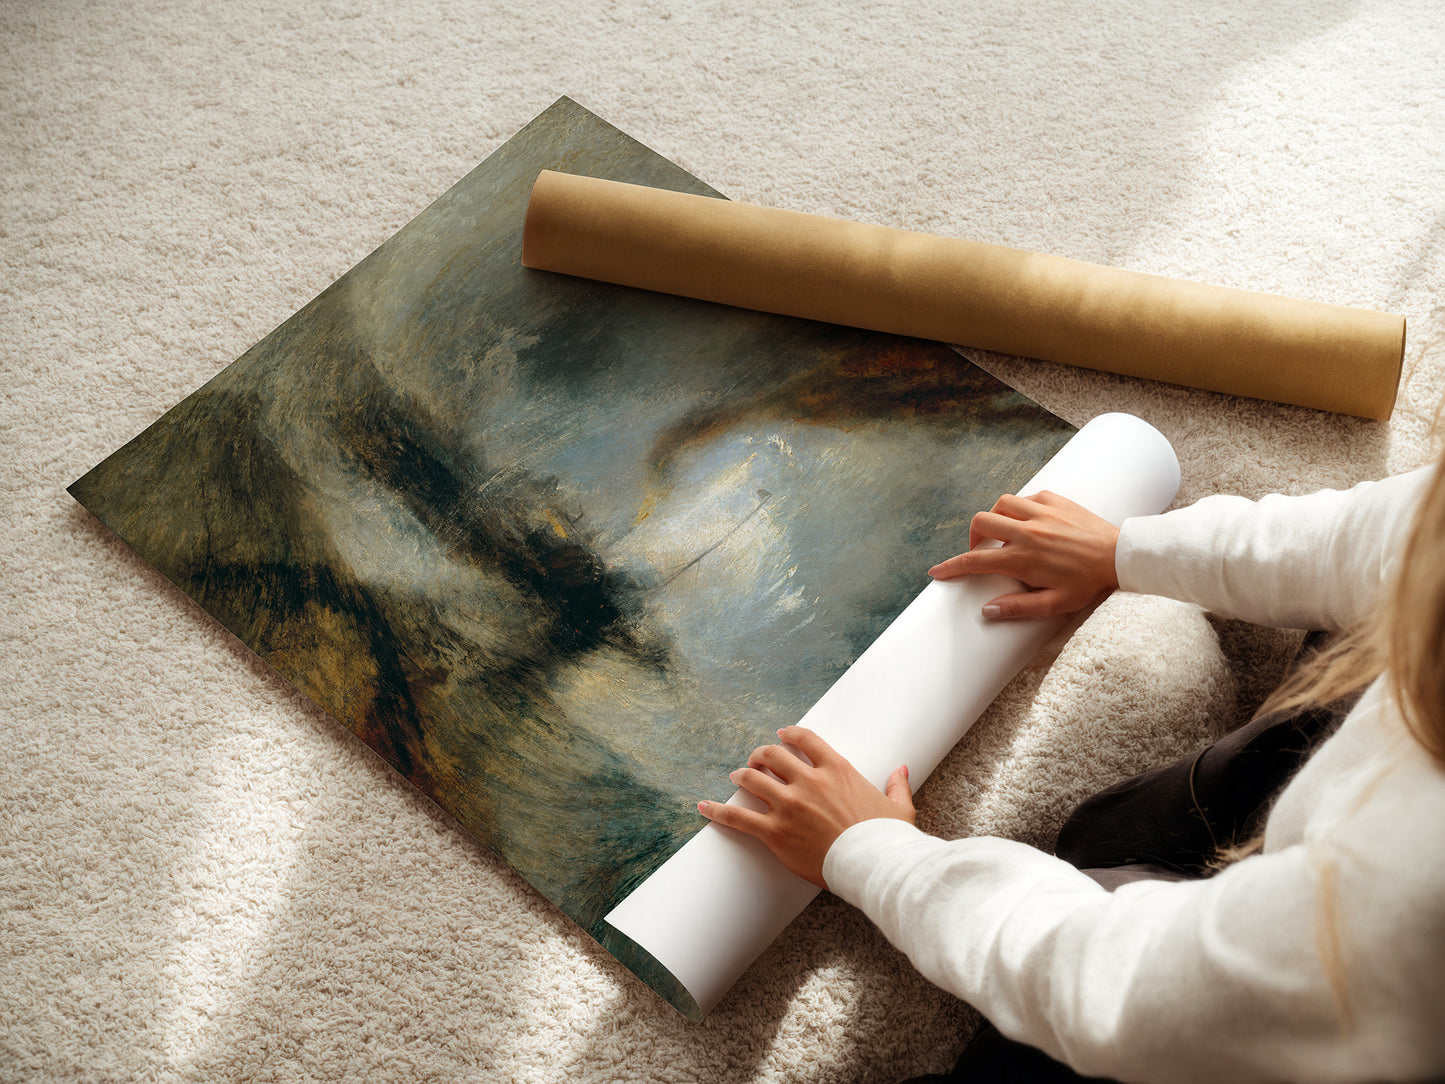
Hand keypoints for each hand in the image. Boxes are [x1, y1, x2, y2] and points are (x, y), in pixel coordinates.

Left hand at [697, 726, 914, 888]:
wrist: (874, 865)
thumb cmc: (887, 839)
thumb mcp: (899, 808)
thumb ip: (897, 785)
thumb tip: (902, 769)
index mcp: (837, 770)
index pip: (805, 740)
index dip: (789, 735)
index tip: (781, 735)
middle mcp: (809, 781)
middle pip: (772, 756)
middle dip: (760, 755)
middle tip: (755, 760)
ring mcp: (789, 805)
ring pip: (753, 779)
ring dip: (741, 775)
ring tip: (735, 777)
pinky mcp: (775, 832)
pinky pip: (738, 817)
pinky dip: (717, 811)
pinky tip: (703, 807)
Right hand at [928, 490, 1119, 619]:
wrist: (1120, 556)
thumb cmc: (1088, 583)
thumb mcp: (1054, 604)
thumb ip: (1018, 607)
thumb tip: (987, 610)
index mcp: (1023, 558)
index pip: (975, 561)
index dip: (951, 567)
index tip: (937, 571)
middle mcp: (1027, 531)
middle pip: (981, 523)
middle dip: (972, 537)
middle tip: (981, 551)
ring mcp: (1041, 512)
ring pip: (1000, 503)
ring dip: (995, 518)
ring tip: (1003, 533)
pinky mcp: (1055, 500)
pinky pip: (1026, 497)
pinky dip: (1020, 508)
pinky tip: (1028, 521)